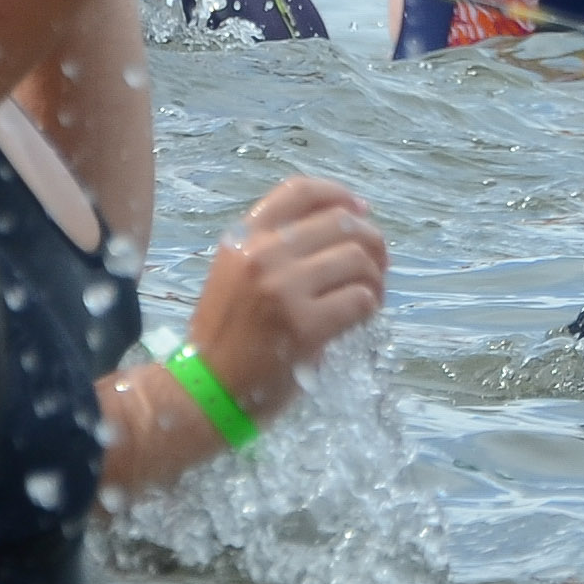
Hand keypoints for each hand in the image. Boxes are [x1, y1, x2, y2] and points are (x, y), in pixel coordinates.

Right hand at [171, 174, 389, 417]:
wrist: (206, 391)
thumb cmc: (227, 335)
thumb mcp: (236, 273)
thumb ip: (276, 247)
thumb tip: (347, 224)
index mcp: (244, 238)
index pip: (299, 192)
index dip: (339, 195)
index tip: (361, 209)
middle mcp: (262, 255)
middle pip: (340, 223)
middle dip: (371, 241)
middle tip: (377, 264)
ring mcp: (283, 289)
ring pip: (357, 259)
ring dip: (375, 277)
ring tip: (370, 294)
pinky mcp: (305, 326)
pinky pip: (360, 299)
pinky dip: (371, 305)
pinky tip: (364, 316)